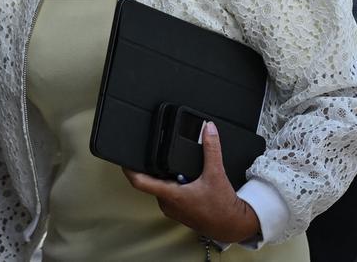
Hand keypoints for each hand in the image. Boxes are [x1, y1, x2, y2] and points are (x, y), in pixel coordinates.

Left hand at [123, 121, 260, 242]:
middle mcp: (167, 203)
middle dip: (153, 167)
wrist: (232, 226)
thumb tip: (208, 129)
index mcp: (171, 195)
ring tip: (173, 163)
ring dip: (164, 175)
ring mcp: (172, 208)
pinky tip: (183, 177)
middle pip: (151, 181)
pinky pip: (168, 193)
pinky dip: (172, 183)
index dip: (129, 170)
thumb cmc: (223, 207)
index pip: (140, 182)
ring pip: (160, 186)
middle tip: (157, 151)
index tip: (124, 159)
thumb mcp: (216, 173)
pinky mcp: (178, 210)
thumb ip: (211, 149)